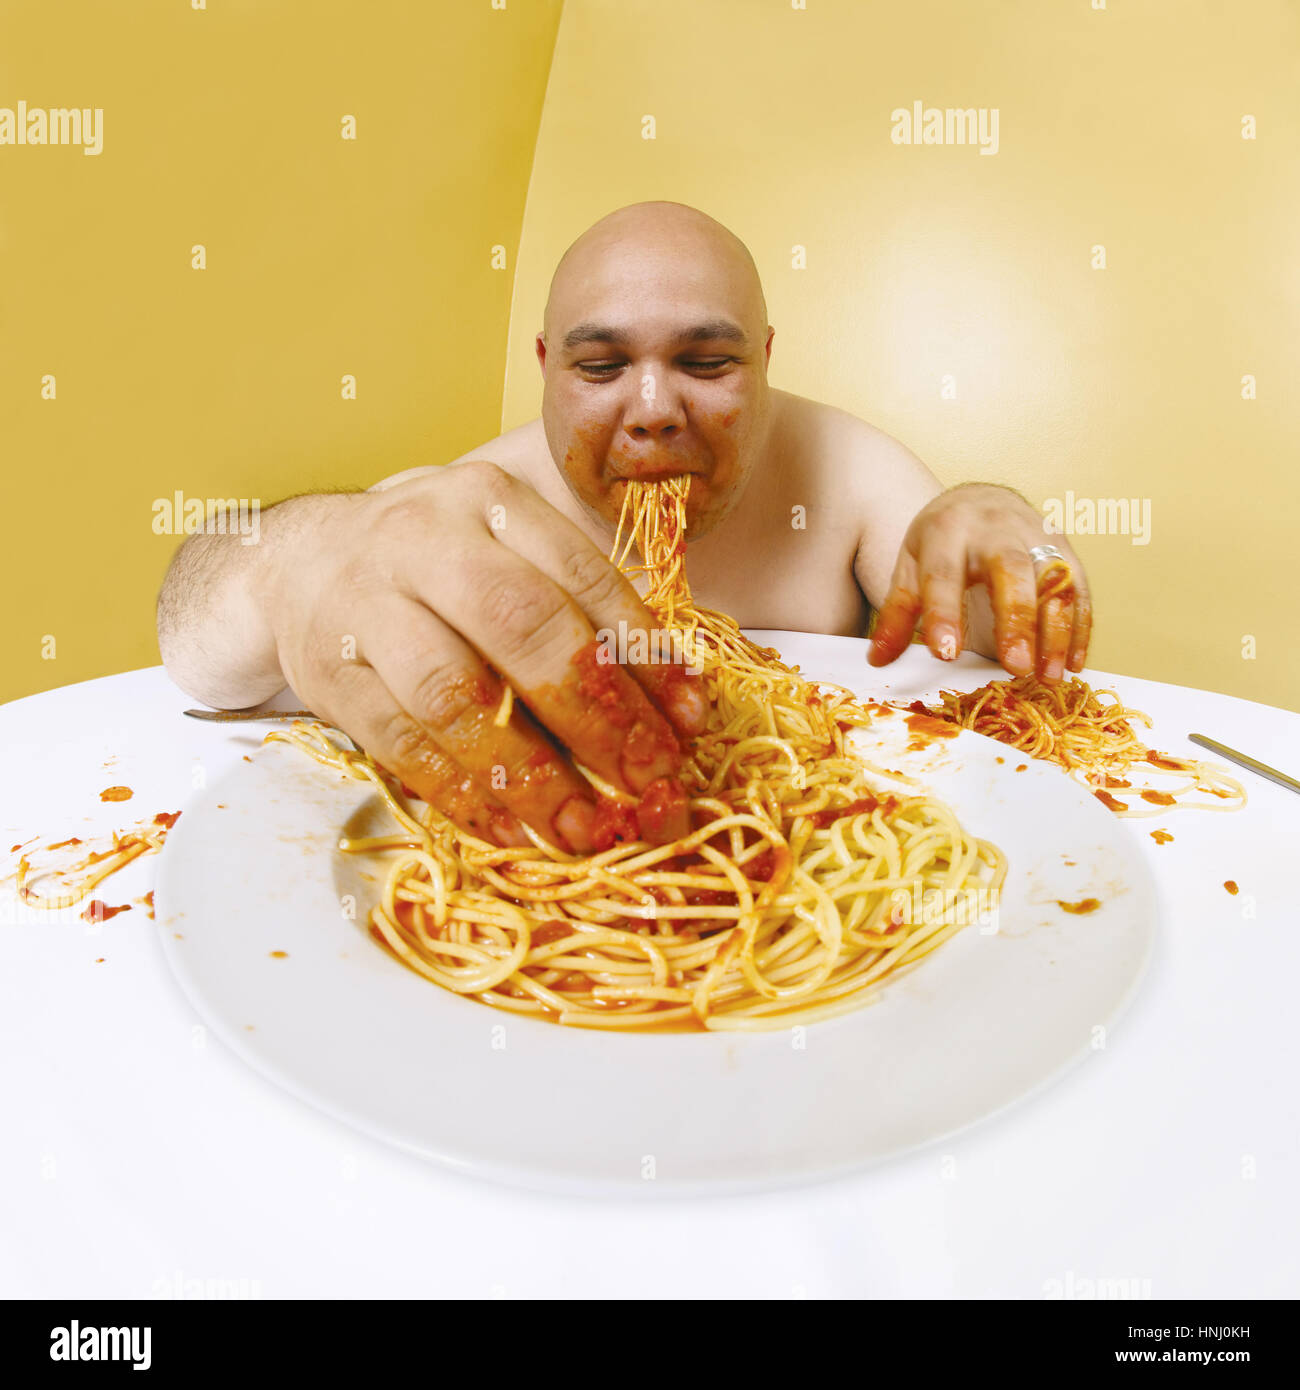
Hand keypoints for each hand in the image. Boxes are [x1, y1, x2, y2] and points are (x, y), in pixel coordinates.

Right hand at [259, 462, 707, 852]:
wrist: (295, 563)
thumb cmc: (431, 567)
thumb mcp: (505, 549)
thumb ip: (580, 609)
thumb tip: (674, 708)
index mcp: (490, 502)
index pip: (582, 576)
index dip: (642, 656)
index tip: (686, 726)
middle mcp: (427, 540)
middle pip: (522, 626)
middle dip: (595, 717)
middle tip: (646, 785)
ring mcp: (367, 604)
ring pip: (454, 693)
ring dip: (528, 772)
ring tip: (581, 828)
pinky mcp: (328, 671)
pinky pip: (400, 742)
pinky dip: (461, 792)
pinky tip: (509, 828)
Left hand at [867, 484, 1091, 680]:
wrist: (979, 499)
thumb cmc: (941, 541)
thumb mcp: (910, 567)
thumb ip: (898, 613)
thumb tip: (878, 660)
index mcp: (948, 531)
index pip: (945, 573)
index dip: (945, 613)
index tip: (946, 653)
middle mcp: (996, 528)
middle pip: (1011, 570)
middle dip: (1017, 619)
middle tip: (1017, 666)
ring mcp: (1035, 535)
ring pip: (1054, 579)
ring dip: (1057, 630)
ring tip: (1050, 675)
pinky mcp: (1064, 548)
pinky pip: (1079, 587)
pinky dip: (1080, 627)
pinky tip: (1074, 663)